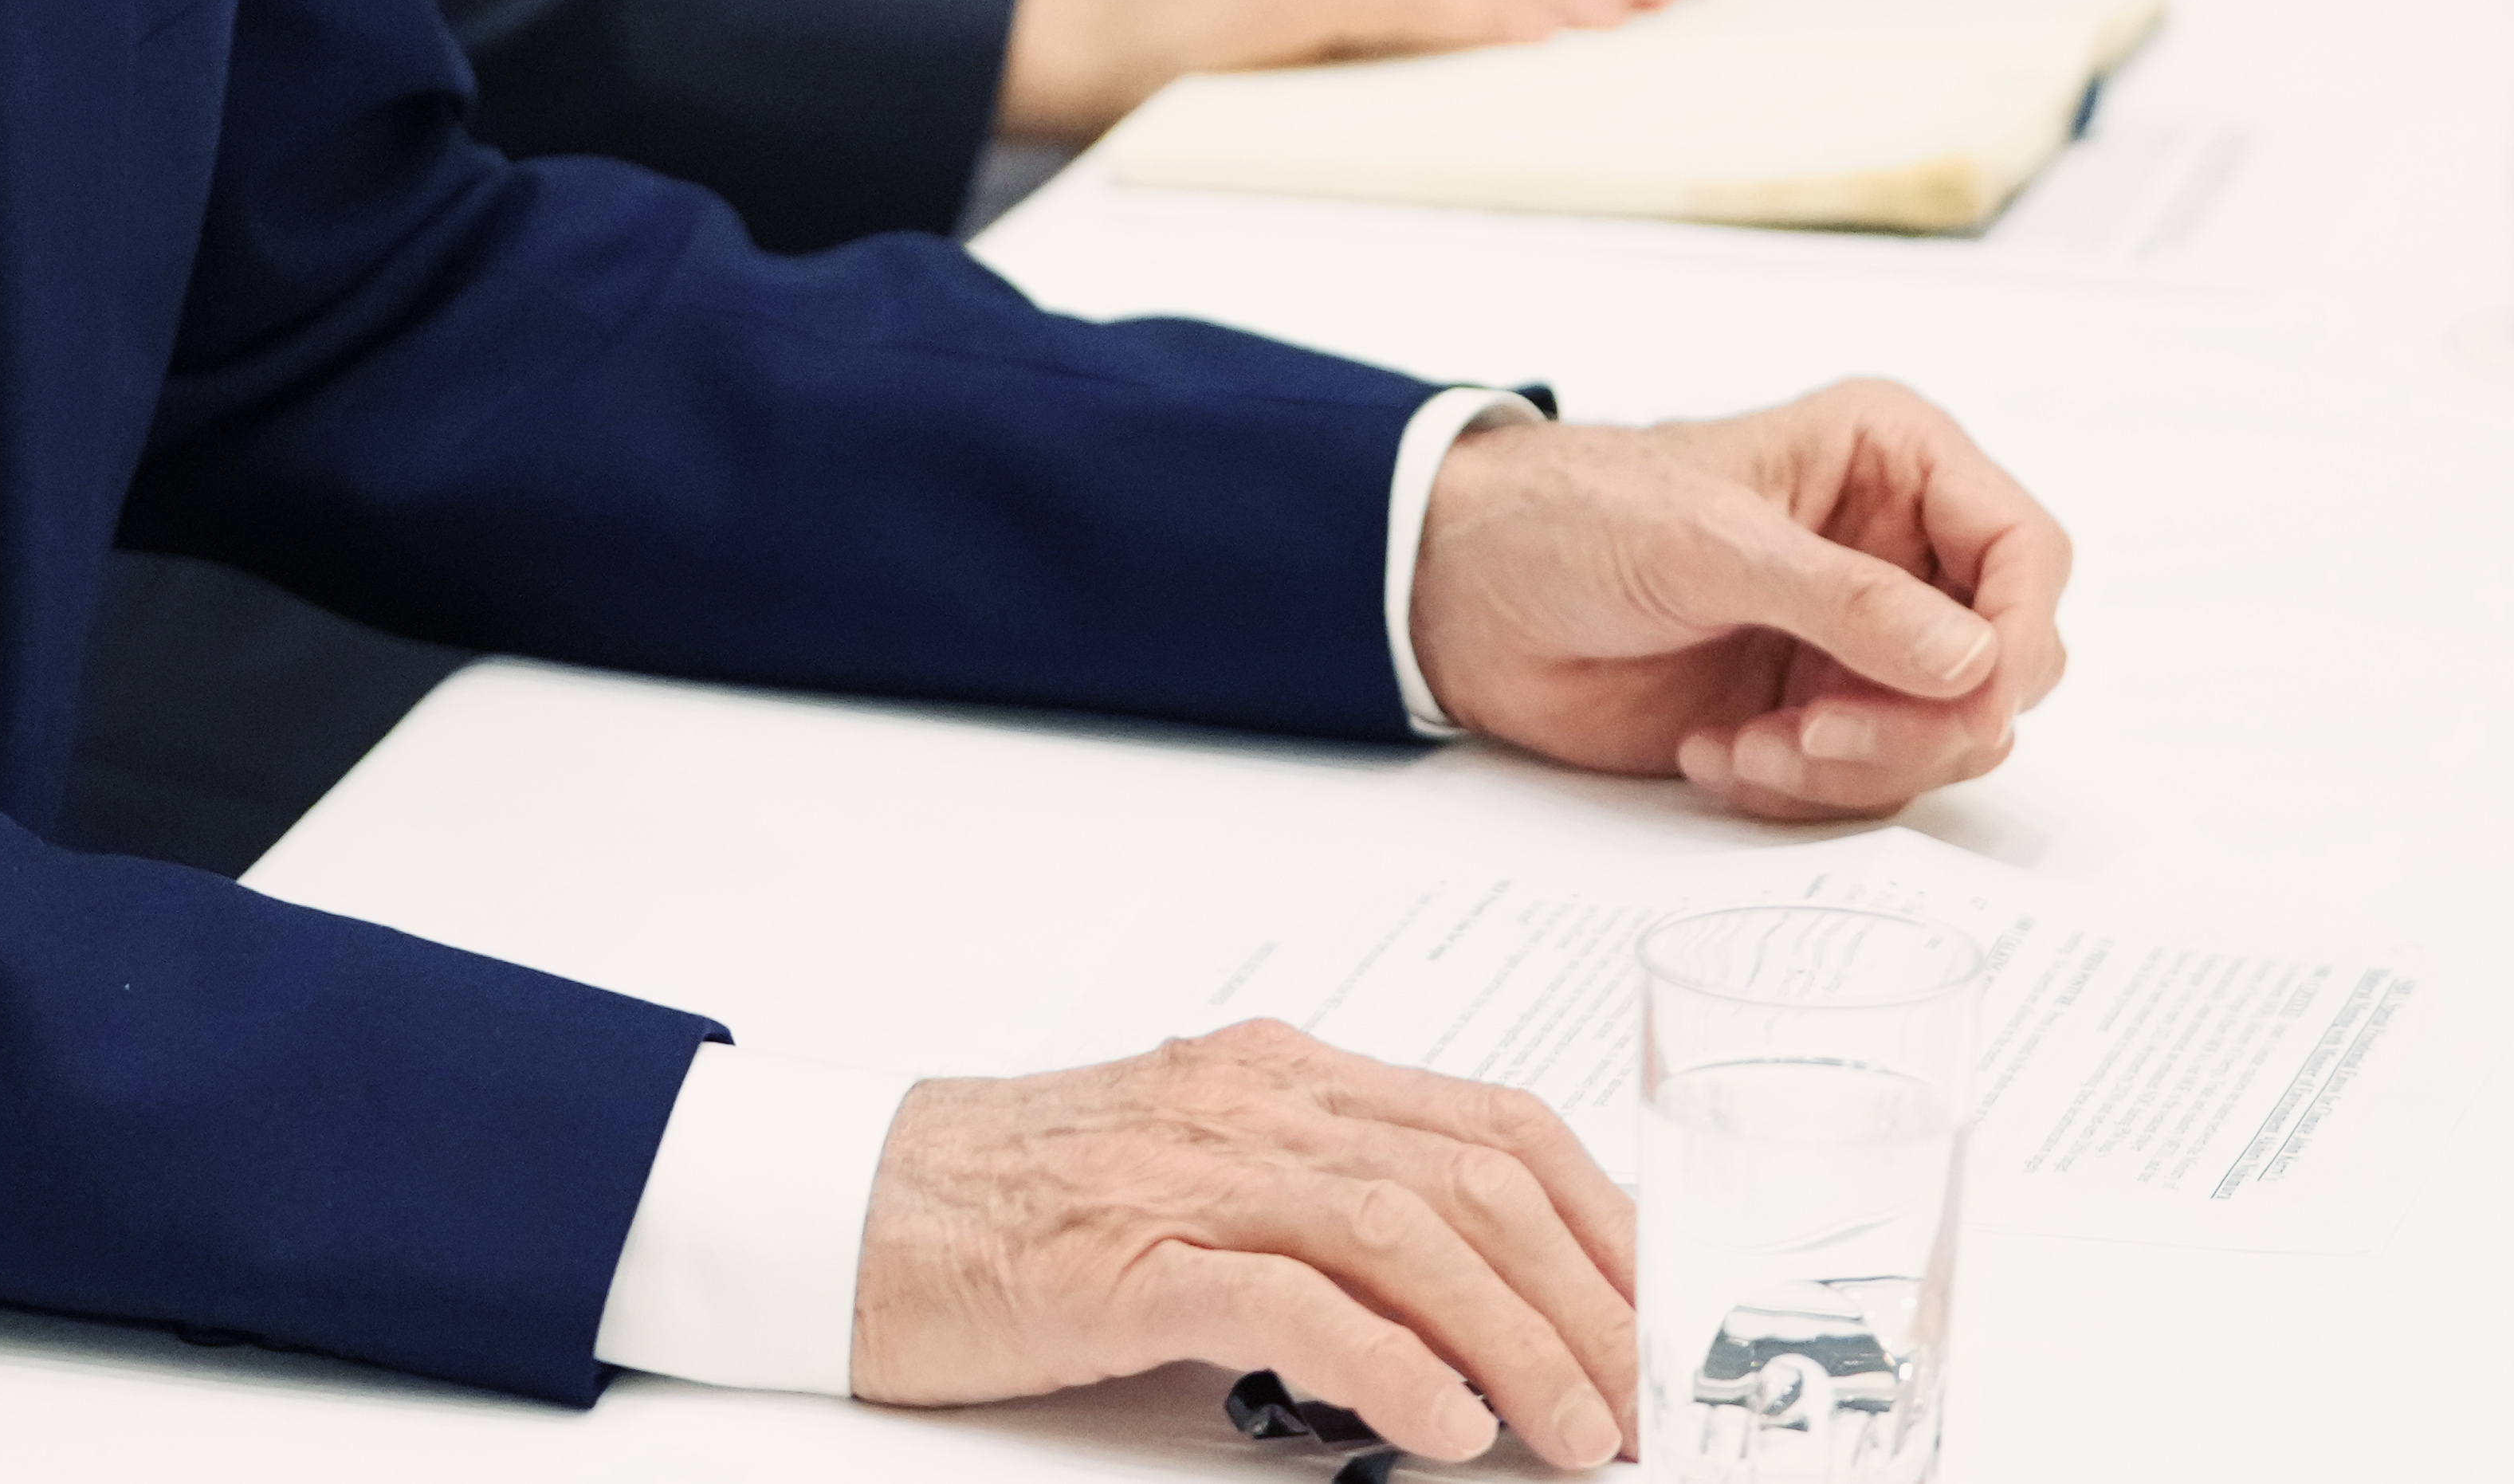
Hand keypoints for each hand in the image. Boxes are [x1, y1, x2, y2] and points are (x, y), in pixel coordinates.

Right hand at [850, 1022, 1634, 1463]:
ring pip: (1407, 1231)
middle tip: (1650, 1404)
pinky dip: (1385, 1357)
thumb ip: (1324, 1216)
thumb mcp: (1202, 1183)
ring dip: (1518, 1339)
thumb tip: (1473, 1308)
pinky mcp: (1124, 1257)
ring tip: (1578, 1434)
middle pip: (1476, 1180)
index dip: (1604, 1220)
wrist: (847, 1203)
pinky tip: (1445, 1417)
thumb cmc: (1019, 1208)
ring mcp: (1189, 1173)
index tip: (1666, 1315)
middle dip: (1590, 1299)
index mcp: (1282, 1080)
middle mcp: (1253, 1105)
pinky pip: (1285, 1296)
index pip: (1492, 1126)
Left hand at [1406, 382, 2074, 819]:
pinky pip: (1868, 783)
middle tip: (1816, 736)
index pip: (2028, 551)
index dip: (2016, 634)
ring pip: (1946, 738)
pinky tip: (1713, 752)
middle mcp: (1897, 550)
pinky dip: (1798, 789)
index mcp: (1893, 461)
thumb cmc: (1572, 516)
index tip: (1964, 697)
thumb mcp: (1708, 540)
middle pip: (2008, 665)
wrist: (1465, 591)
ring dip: (1848, 767)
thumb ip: (1846, 601)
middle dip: (1924, 723)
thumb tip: (1974, 662)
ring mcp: (1860, 640)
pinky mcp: (1815, 711)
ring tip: (1745, 746)